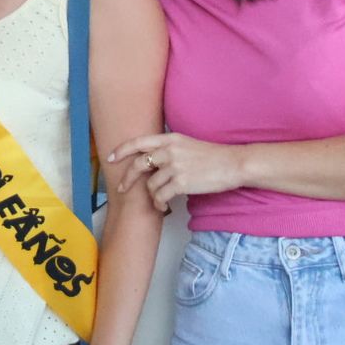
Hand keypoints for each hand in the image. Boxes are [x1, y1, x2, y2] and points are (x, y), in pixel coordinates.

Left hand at [107, 132, 243, 211]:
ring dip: (152, 195)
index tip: (111, 158)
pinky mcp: (181, 183)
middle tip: (122, 188)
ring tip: (159, 200)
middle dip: (127, 179)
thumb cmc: (213, 156)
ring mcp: (175, 167)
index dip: (121, 150)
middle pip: (138, 164)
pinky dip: (159, 203)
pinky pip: (160, 196)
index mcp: (170, 139)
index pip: (139, 142)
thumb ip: (169, 149)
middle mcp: (170, 151)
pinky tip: (163, 205)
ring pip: (150, 184)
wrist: (234, 164)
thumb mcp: (187, 145)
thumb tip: (151, 160)